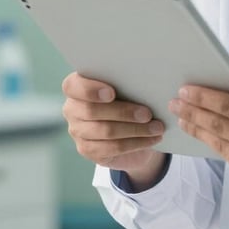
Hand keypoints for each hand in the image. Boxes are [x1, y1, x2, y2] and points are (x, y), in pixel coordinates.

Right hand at [62, 72, 166, 187]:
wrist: (131, 125)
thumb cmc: (129, 95)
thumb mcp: (128, 85)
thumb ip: (128, 80)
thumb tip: (145, 79)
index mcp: (77, 86)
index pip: (73, 86)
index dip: (90, 90)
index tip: (111, 93)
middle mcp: (72, 108)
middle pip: (92, 111)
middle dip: (123, 112)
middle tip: (148, 114)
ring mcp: (77, 130)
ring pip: (105, 131)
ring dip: (135, 130)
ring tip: (157, 127)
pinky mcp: (87, 149)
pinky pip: (111, 148)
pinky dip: (135, 143)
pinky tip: (152, 139)